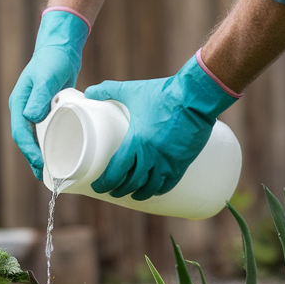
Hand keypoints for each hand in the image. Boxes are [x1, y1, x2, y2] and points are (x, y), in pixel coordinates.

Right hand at [8, 10, 88, 179]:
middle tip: (47, 177)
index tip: (41, 164)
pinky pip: (47, 132)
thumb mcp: (47, 78)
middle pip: (27, 141)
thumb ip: (39, 96)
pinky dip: (51, 145)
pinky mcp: (47, 111)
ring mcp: (34, 112)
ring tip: (53, 172)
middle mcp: (24, 110)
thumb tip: (31, 118)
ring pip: (36, 139)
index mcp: (19, 105)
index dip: (29, 151)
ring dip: (43, 156)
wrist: (60, 48)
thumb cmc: (52, 60)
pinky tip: (61, 154)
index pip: (20, 134)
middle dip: (35, 160)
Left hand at [86, 52, 239, 199]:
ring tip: (130, 194)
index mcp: (137, 142)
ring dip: (138, 193)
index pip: (116, 172)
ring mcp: (168, 162)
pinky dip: (158, 190)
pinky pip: (169, 184)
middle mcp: (152, 156)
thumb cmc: (163, 94)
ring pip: (150, 188)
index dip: (105, 183)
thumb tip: (89, 92)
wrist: (195, 96)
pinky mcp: (182, 163)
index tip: (98, 186)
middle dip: (119, 190)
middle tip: (111, 191)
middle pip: (132, 183)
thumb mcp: (132, 90)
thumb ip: (109, 90)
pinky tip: (152, 191)